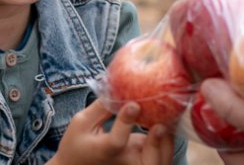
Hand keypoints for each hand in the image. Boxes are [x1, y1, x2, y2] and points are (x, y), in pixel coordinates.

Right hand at [50, 103, 175, 164]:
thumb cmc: (77, 143)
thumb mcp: (81, 122)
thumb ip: (101, 107)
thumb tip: (118, 86)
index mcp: (105, 150)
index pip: (117, 141)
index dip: (126, 122)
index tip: (134, 105)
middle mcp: (122, 163)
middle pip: (149, 160)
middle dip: (158, 141)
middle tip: (161, 123)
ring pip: (160, 161)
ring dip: (166, 142)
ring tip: (166, 121)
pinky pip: (160, 159)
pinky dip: (166, 145)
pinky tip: (165, 127)